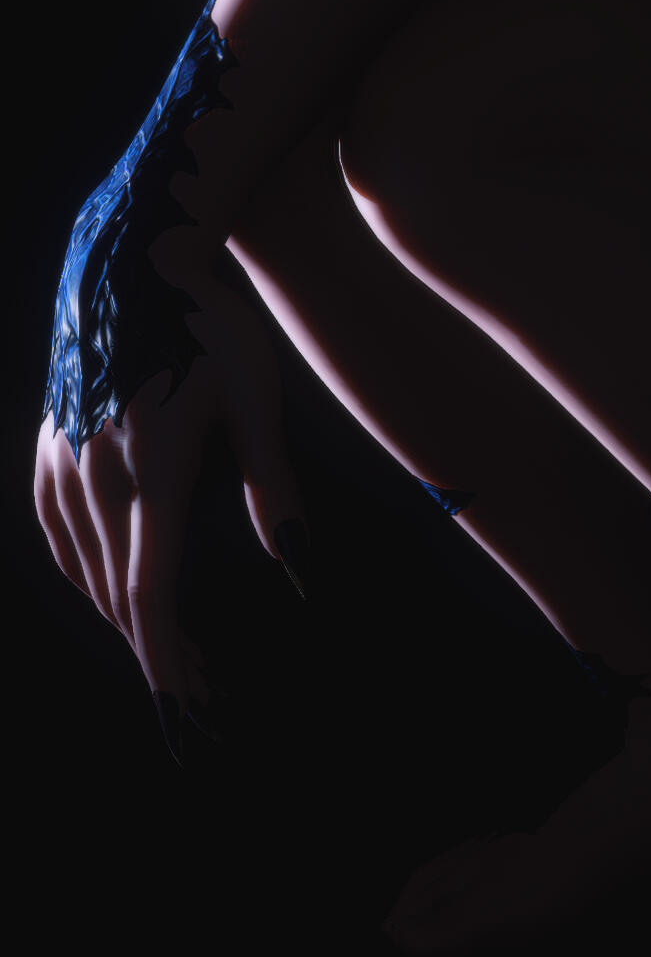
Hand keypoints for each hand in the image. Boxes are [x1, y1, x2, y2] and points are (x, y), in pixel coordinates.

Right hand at [34, 270, 301, 760]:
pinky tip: (103, 587)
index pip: (150, 586)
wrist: (132, 255)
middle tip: (195, 689)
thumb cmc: (208, 319)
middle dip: (155, 648)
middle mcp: (96, 469)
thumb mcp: (255, 392)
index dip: (164, 653)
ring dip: (120, 615)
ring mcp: (63, 455)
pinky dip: (79, 570)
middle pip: (118, 589)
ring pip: (82, 565)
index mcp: (151, 463)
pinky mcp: (49, 441)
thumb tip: (296, 557)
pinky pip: (54, 528)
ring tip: (164, 648)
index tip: (182, 701)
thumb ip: (270, 479)